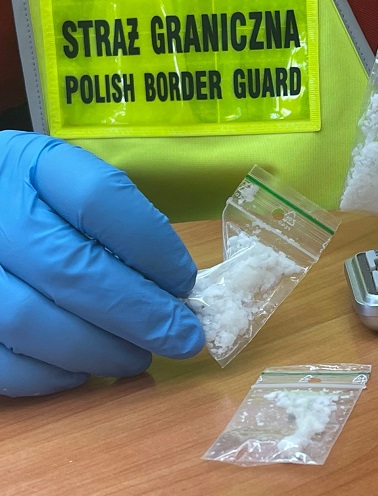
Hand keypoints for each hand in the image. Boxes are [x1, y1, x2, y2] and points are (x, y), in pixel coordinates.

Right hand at [0, 131, 203, 396]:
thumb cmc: (36, 198)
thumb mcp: (71, 183)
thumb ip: (117, 223)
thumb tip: (174, 290)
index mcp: (33, 165)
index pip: (100, 200)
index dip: (153, 247)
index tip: (186, 282)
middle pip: (72, 268)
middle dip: (140, 314)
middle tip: (183, 338)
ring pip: (30, 321)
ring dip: (98, 350)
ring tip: (137, 358)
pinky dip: (46, 374)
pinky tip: (81, 370)